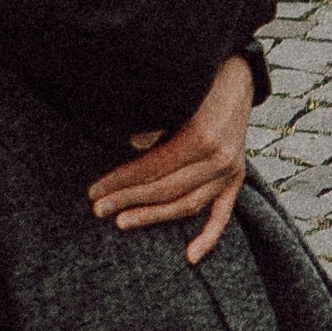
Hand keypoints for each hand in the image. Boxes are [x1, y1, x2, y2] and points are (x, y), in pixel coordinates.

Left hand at [88, 52, 253, 266]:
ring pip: (188, 204)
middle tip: (97, 209)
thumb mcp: (174, 96)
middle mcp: (219, 159)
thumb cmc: (196, 82)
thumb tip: (132, 144)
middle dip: (128, 199)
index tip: (94, 190)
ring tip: (122, 222)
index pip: (153, 168)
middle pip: (167, 189)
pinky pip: (223, 214)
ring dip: (153, 217)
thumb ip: (154, 123)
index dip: (121, 180)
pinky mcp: (236, 178)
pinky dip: (208, 237)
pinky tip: (190, 256)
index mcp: (201, 137)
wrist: (235, 74)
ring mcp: (231, 171)